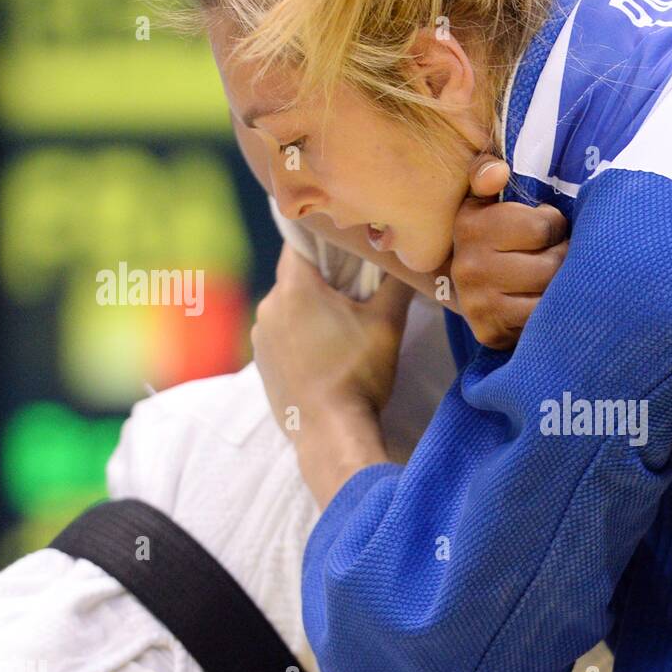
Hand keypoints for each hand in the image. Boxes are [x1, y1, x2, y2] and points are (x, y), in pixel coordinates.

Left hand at [252, 245, 413, 505]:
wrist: (330, 433)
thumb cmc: (359, 374)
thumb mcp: (387, 323)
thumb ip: (397, 284)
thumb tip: (410, 259)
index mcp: (294, 287)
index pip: (301, 242)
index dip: (325, 238)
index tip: (347, 242)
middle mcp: (268, 305)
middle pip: (295, 276)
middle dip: (323, 277)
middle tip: (354, 286)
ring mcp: (260, 336)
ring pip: (287, 306)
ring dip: (310, 308)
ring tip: (341, 324)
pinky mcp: (261, 363)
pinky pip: (280, 334)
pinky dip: (299, 334)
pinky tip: (324, 352)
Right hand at [448, 155, 568, 349]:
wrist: (469, 284)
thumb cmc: (493, 232)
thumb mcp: (486, 198)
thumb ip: (487, 174)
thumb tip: (498, 172)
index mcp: (471, 225)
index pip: (543, 226)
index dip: (554, 226)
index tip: (546, 229)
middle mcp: (468, 267)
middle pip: (551, 265)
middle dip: (561, 258)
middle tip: (555, 256)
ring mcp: (477, 303)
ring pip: (548, 297)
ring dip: (558, 287)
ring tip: (551, 278)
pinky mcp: (489, 332)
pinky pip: (540, 323)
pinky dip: (549, 313)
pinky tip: (543, 303)